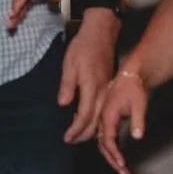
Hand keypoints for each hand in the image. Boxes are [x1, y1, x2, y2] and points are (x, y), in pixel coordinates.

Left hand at [58, 11, 118, 143]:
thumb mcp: (70, 64)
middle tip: (72, 141)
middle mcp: (102, 91)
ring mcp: (108, 89)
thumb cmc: (83, 46)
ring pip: (102, 116)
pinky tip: (90, 120)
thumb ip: (67, 85)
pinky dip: (97, 119)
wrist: (102, 32)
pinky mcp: (109, 86)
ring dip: (92, 129)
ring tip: (80, 136)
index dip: (75, 129)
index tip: (67, 138)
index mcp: (91, 86)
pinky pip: (105, 108)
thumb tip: (63, 105)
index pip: (84, 115)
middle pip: (96, 121)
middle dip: (84, 134)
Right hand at [96, 70, 148, 173]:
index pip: (108, 140)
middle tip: (124, 172)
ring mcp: (104, 120)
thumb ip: (138, 121)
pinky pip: (106, 138)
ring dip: (112, 157)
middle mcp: (103, 119)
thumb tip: (138, 136)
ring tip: (122, 169)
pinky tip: (117, 156)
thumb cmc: (135, 89)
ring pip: (104, 143)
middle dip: (113, 160)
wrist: (131, 76)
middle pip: (104, 145)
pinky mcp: (107, 120)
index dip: (115, 153)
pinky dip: (111, 149)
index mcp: (108, 115)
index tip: (122, 163)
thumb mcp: (139, 104)